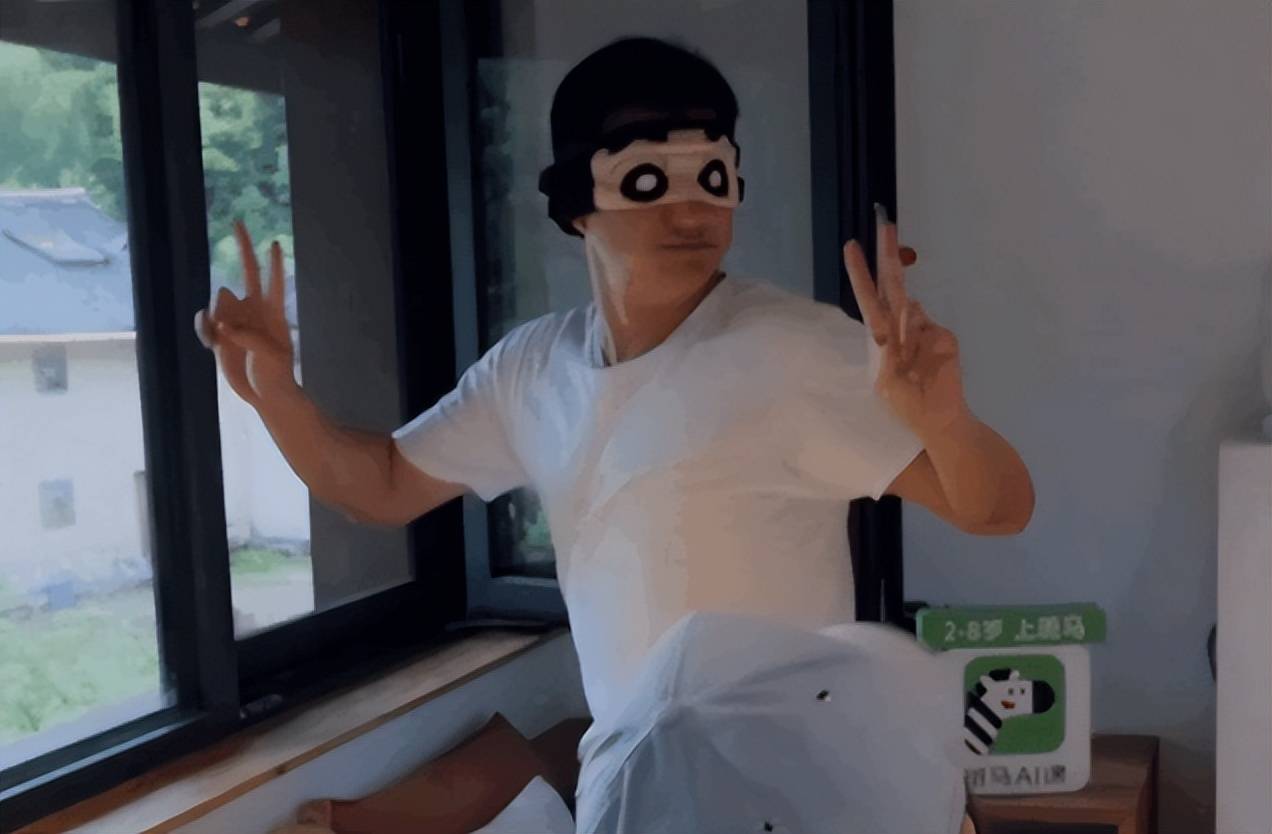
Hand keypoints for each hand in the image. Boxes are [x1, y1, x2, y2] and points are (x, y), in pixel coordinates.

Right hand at [194, 220, 295, 408]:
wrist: (265, 395)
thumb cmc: (276, 374)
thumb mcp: (270, 354)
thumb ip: (248, 335)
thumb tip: (222, 323)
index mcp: (272, 312)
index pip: (274, 280)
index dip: (274, 262)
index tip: (274, 242)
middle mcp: (253, 310)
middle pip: (247, 271)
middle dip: (244, 247)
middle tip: (238, 222)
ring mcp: (235, 320)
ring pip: (217, 302)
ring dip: (215, 316)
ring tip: (223, 339)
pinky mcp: (220, 335)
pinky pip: (205, 321)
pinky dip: (204, 328)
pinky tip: (210, 341)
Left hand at [842, 204, 968, 435]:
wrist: (940, 419)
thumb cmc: (905, 405)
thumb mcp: (886, 381)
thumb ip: (889, 349)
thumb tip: (904, 313)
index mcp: (881, 336)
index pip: (869, 298)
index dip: (860, 273)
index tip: (851, 246)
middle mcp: (900, 326)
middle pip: (892, 284)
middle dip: (887, 254)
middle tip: (884, 222)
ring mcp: (924, 328)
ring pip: (909, 307)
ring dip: (901, 324)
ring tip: (905, 357)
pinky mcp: (943, 336)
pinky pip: (927, 326)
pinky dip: (919, 338)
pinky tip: (922, 362)